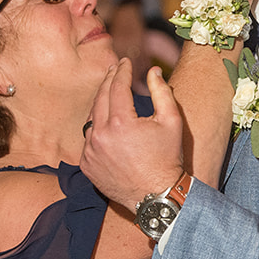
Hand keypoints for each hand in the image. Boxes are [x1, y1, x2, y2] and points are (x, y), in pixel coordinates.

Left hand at [80, 59, 185, 213]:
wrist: (156, 196)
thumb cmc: (168, 158)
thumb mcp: (172, 122)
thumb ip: (162, 92)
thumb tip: (153, 71)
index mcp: (121, 122)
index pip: (117, 86)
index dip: (122, 71)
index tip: (126, 62)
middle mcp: (100, 135)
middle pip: (101, 97)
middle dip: (109, 80)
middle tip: (116, 69)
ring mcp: (90, 151)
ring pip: (92, 117)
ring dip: (102, 103)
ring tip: (112, 94)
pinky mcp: (86, 164)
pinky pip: (89, 138)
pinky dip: (97, 128)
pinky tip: (108, 124)